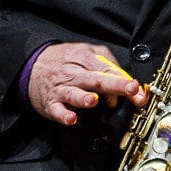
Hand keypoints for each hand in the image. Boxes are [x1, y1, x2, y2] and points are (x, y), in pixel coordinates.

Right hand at [28, 42, 147, 126]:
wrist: (33, 65)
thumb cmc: (65, 61)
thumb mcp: (86, 52)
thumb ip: (106, 62)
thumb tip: (124, 79)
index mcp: (85, 59)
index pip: (108, 70)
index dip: (124, 80)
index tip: (137, 89)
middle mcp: (74, 74)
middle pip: (96, 79)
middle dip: (115, 85)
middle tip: (130, 90)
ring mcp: (61, 89)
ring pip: (74, 94)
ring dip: (84, 98)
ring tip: (94, 101)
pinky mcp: (51, 103)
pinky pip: (57, 110)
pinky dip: (63, 115)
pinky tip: (71, 118)